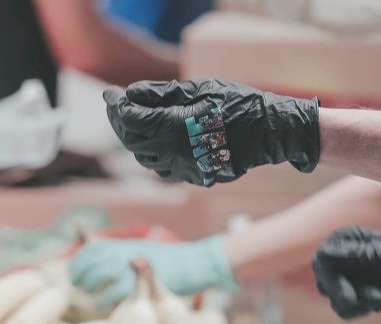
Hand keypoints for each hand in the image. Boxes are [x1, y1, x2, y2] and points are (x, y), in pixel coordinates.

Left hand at [70, 236, 235, 305]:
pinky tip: (103, 307)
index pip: (89, 250)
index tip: (76, 275)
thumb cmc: (170, 263)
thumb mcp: (144, 251)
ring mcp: (128, 268)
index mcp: (124, 245)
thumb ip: (125, 256)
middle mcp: (122, 253)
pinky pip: (109, 294)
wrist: (193, 264)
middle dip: (80, 276)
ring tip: (90, 297)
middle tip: (79, 288)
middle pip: (88, 263)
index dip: (79, 263)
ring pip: (95, 276)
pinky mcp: (136, 285)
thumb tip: (104, 256)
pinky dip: (102, 302)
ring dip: (88, 288)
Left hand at [102, 79, 318, 186]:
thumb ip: (161, 94)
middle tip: (116, 105)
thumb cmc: (239, 104)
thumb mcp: (199, 89)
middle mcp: (176, 154)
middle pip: (133, 141)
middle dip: (120, 122)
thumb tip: (132, 94)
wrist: (271, 132)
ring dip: (134, 140)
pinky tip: (155, 139)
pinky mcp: (197, 177)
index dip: (116, 106)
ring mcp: (187, 170)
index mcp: (175, 128)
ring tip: (133, 121)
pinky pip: (164, 168)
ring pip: (146, 158)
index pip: (132, 119)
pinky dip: (153, 153)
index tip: (110, 94)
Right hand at [313, 228, 380, 318]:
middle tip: (373, 299)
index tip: (349, 298)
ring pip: (335, 300)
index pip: (323, 260)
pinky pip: (346, 309)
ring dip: (357, 305)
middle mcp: (345, 256)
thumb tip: (327, 255)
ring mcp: (350, 275)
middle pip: (324, 283)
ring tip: (380, 299)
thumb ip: (359, 255)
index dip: (332, 281)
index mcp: (349, 239)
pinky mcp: (357, 292)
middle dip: (345, 296)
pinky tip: (378, 303)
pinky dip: (360, 311)